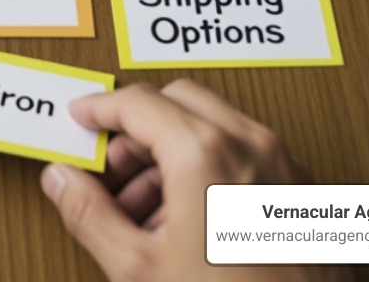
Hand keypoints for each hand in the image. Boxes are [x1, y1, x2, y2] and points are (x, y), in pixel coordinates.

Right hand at [41, 80, 350, 281]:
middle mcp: (253, 147)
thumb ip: (90, 214)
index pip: (137, 102)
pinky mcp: (304, 194)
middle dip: (137, 131)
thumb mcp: (139, 267)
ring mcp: (285, 168)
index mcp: (206, 153)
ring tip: (146, 211)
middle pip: (178, 102)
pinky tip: (189, 223)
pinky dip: (209, 168)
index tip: (81, 119)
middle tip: (110, 171)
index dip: (99, 109)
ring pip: (214, 127)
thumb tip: (64, 181)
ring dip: (171, 151)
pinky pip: (246, 155)